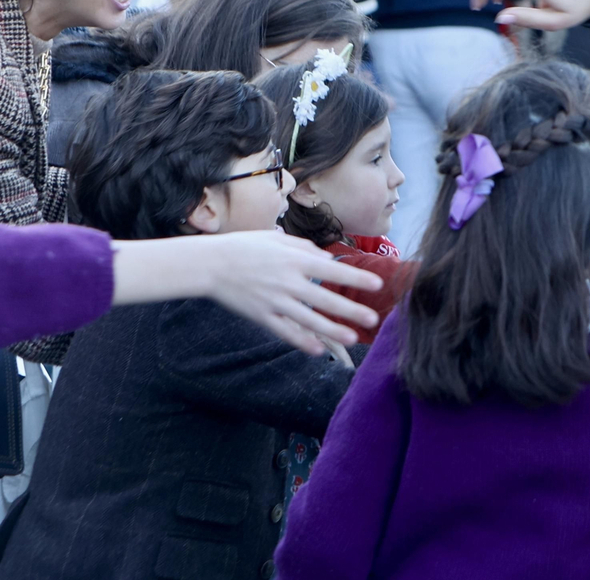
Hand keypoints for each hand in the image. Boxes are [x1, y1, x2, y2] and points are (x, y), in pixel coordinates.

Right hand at [112, 231, 383, 353]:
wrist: (210, 264)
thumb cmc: (246, 246)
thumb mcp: (278, 238)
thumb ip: (305, 247)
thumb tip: (328, 257)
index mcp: (295, 259)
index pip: (333, 270)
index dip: (357, 277)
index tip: (378, 284)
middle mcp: (288, 282)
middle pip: (326, 299)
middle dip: (352, 310)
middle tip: (374, 319)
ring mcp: (275, 301)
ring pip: (310, 320)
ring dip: (333, 331)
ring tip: (353, 338)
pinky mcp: (261, 316)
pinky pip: (285, 332)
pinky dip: (301, 342)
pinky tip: (318, 350)